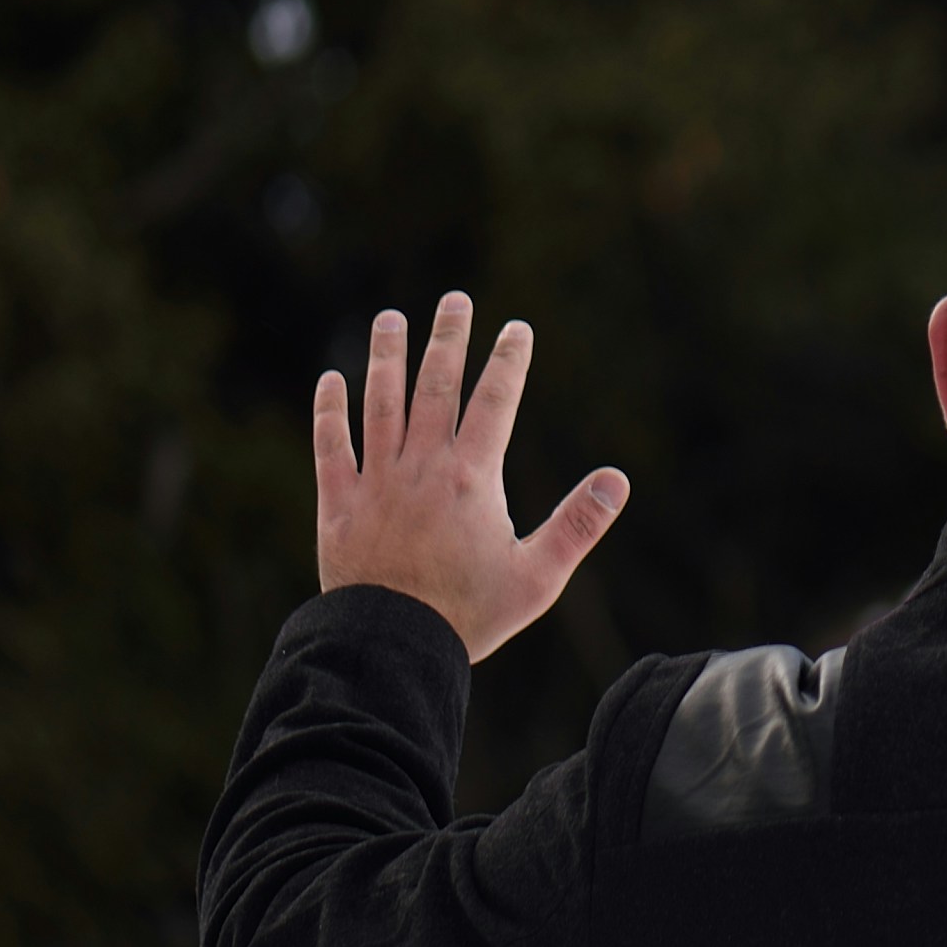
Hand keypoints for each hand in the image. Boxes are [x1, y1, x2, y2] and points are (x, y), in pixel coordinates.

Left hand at [314, 293, 628, 663]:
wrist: (392, 648)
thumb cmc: (470, 616)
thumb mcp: (538, 577)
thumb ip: (577, 524)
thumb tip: (617, 480)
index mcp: (472, 479)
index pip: (495, 402)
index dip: (508, 361)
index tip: (516, 328)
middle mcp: (422, 467)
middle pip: (436, 387)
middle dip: (448, 339)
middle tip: (455, 299)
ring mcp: (376, 482)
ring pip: (380, 404)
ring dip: (387, 357)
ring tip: (392, 319)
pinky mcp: (339, 504)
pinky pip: (330, 447)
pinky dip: (330, 411)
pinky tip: (331, 379)